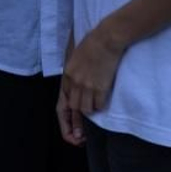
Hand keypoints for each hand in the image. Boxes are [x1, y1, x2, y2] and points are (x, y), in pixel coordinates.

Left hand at [58, 25, 125, 145]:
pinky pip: (99, 105)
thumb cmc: (93, 45)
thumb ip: (73, 74)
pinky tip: (103, 100)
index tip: (71, 132)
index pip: (63, 103)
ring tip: (95, 106)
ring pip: (86, 109)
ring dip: (91, 111)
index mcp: (67, 75)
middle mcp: (75, 82)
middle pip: (74, 108)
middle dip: (79, 120)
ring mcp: (87, 85)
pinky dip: (100, 105)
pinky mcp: (101, 86)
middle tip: (83, 133)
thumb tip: (75, 91)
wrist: (106, 38)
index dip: (66, 120)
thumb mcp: (76, 58)